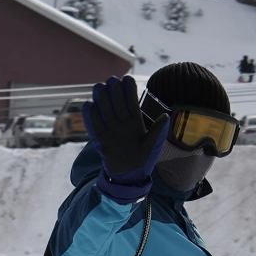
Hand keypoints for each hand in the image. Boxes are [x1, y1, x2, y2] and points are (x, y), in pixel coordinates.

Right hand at [83, 76, 168, 201]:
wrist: (130, 176)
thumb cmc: (144, 161)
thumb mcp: (153, 145)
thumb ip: (158, 131)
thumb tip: (166, 116)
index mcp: (135, 123)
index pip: (132, 103)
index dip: (129, 91)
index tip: (127, 79)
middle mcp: (122, 124)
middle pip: (116, 104)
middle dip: (113, 91)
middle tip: (111, 80)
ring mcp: (111, 131)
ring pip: (105, 111)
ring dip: (101, 99)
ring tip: (100, 87)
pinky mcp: (101, 140)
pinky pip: (94, 127)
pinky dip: (91, 117)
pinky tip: (89, 105)